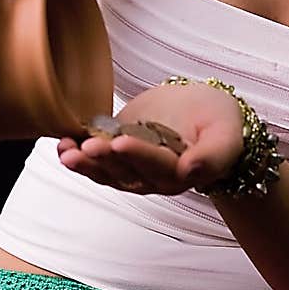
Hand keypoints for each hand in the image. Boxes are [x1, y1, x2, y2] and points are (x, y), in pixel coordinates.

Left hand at [57, 80, 243, 195]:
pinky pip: (94, 161)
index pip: (157, 165)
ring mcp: (131, 168)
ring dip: (85, 164)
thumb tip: (191, 170)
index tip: (121, 142)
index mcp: (180, 174)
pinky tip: (62, 146)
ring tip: (67, 152)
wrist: (203, 111)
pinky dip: (77, 156)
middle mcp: (153, 178)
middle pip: (126, 171)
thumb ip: (213, 155)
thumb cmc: (218, 121)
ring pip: (105, 172)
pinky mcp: (116, 154)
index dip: (138, 155)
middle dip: (104, 159)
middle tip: (87, 146)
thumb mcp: (226, 134)